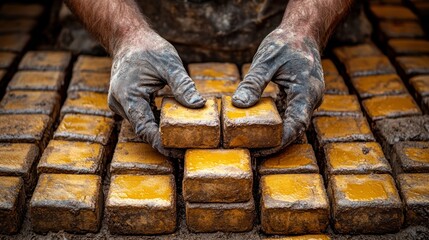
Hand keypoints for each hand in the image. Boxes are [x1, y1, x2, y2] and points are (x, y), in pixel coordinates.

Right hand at [108, 30, 205, 157]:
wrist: (129, 39)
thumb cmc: (148, 48)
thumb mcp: (170, 64)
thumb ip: (183, 86)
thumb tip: (199, 105)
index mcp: (127, 96)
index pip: (144, 128)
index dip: (161, 143)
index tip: (178, 153)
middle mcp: (120, 104)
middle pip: (143, 130)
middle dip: (163, 140)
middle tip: (186, 149)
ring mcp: (120, 104)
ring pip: (142, 125)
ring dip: (160, 132)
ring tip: (182, 140)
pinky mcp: (126, 103)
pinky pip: (142, 117)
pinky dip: (156, 122)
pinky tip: (172, 125)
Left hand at [232, 28, 323, 156]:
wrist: (303, 34)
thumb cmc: (286, 44)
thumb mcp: (266, 60)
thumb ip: (253, 82)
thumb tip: (239, 104)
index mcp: (306, 91)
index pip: (296, 125)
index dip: (279, 142)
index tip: (260, 151)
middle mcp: (311, 99)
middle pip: (295, 129)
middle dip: (275, 143)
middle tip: (252, 152)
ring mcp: (307, 100)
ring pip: (293, 124)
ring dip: (275, 135)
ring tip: (252, 144)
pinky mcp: (300, 98)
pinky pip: (289, 115)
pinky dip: (276, 124)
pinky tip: (258, 128)